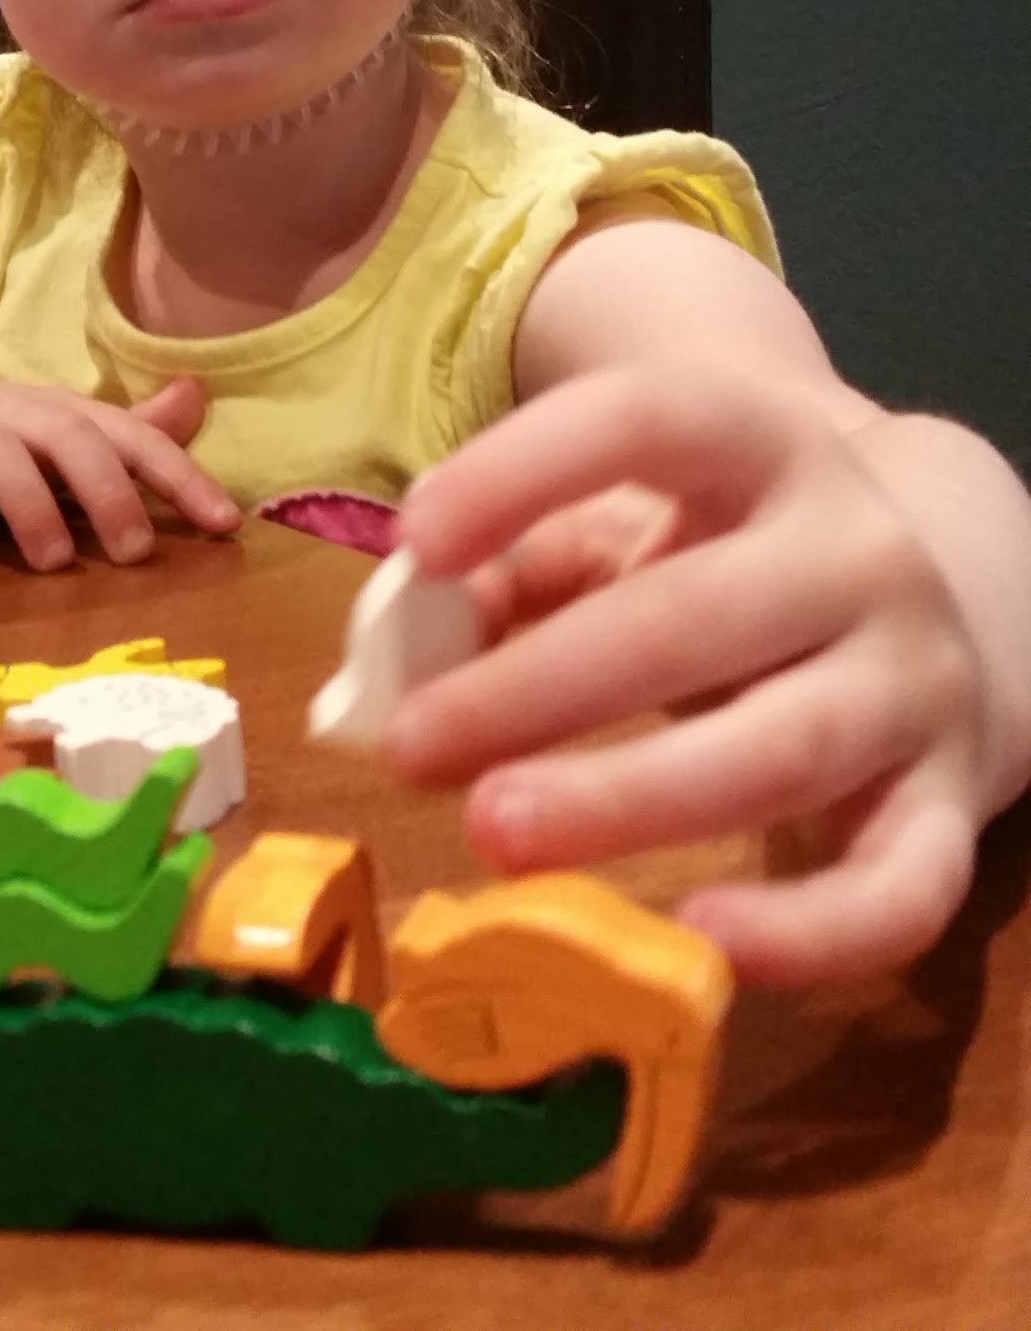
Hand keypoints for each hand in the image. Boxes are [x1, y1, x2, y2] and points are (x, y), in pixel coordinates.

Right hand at [0, 373, 240, 579]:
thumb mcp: (47, 426)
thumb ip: (120, 427)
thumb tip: (195, 398)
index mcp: (51, 412)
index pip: (127, 436)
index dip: (178, 476)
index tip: (225, 524)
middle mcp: (4, 418)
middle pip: (65, 437)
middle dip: (106, 490)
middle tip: (136, 552)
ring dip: (28, 507)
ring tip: (54, 563)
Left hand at [387, 364, 986, 987]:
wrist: (950, 598)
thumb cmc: (735, 556)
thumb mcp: (636, 520)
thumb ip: (522, 561)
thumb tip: (407, 645)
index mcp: (766, 443)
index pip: (648, 418)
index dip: (526, 470)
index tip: (417, 540)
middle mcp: (859, 551)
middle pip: (695, 614)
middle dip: (541, 686)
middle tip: (413, 746)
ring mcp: (916, 680)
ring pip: (781, 749)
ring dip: (627, 799)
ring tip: (494, 833)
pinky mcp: (951, 805)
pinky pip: (902, 887)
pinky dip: (811, 931)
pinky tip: (701, 941)